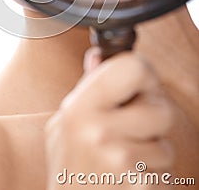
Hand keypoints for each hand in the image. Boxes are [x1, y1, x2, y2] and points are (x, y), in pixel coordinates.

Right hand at [45, 50, 173, 188]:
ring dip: (152, 152)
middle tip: (134, 127)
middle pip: (162, 107)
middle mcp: (96, 131)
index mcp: (78, 107)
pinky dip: (152, 175)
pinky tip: (127, 177)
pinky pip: (165, 172)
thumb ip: (86, 88)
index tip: (141, 87)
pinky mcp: (137, 186)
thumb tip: (98, 55)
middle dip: (154, 117)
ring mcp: (118, 161)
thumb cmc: (69, 167)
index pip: (133, 67)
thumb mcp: (65, 124)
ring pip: (166, 145)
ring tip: (124, 158)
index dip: (144, 75)